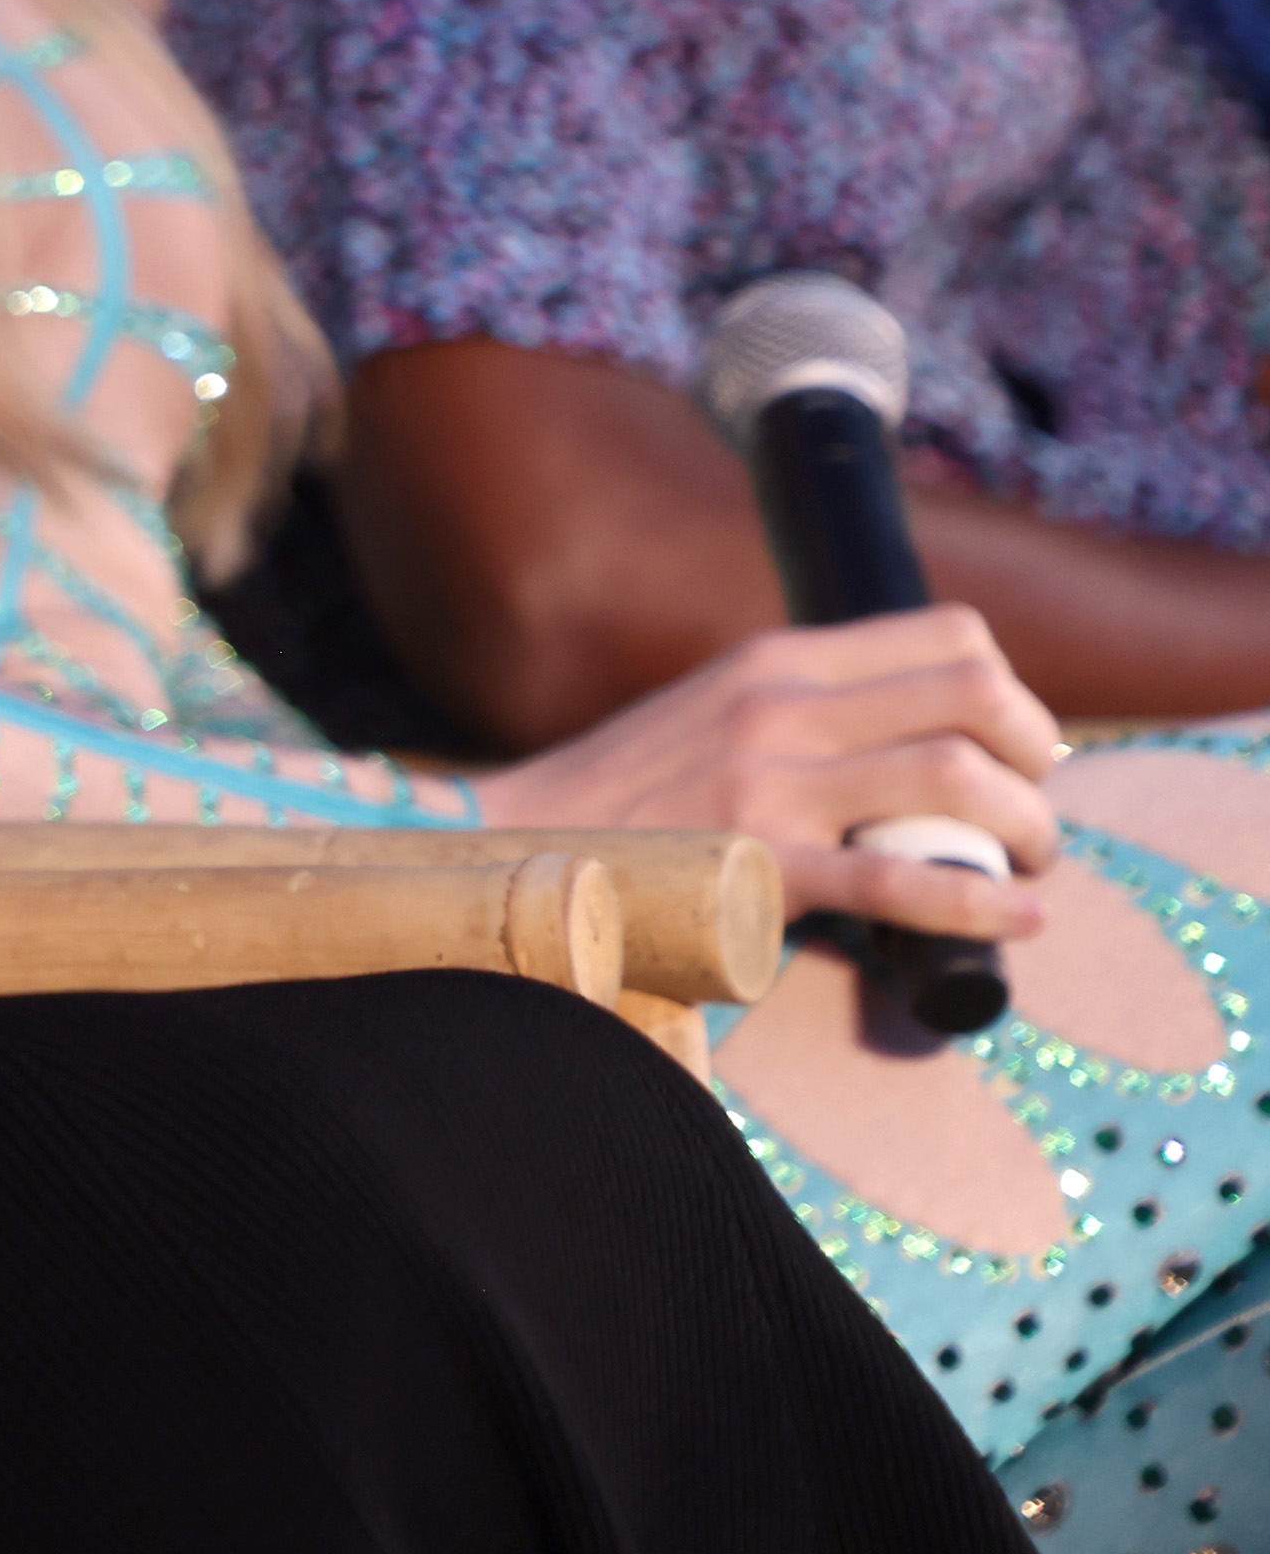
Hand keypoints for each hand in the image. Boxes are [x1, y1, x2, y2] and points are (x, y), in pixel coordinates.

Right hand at [487, 605, 1063, 942]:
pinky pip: (900, 883)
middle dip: (1037, 757)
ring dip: (1024, 827)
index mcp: (777, 659)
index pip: (951, 634)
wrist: (516, 844)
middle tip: (1029, 812)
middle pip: (977, 695)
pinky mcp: (755, 870)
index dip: (1012, 691)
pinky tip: (1018, 919)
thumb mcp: (718, 711)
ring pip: (957, 776)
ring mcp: (768, 786)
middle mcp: (779, 707)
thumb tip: (921, 736)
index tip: (1012, 749)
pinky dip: (981, 903)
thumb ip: (808, 710)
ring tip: (1021, 866)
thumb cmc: (630, 795)